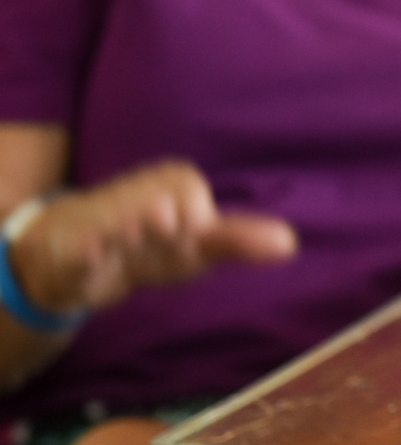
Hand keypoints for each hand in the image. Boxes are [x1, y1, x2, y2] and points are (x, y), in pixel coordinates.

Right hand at [10, 161, 296, 317]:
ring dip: (123, 224)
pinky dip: (82, 251)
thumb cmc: (154, 246)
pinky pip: (73, 246)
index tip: (194, 229)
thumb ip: (239, 241)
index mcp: (165, 185)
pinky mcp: (66, 246)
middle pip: (150, 197)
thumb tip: (290, 243)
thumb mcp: (198, 244)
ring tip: (134, 235)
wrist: (80, 259)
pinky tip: (89, 256)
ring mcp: (95, 220)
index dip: (195, 214)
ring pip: (110, 217)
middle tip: (170, 226)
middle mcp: (130, 196)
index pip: (187, 189)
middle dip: (158, 210)